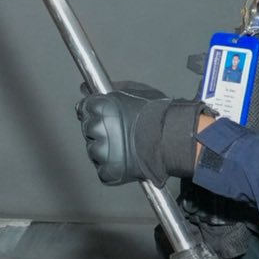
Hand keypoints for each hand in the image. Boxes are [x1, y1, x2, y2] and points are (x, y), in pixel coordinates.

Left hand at [76, 81, 205, 185]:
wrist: (175, 137)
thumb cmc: (159, 113)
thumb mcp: (134, 91)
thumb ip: (109, 90)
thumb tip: (86, 88)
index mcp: (100, 107)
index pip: (84, 109)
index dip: (94, 113)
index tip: (105, 117)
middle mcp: (98, 128)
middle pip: (89, 130)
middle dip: (100, 130)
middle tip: (120, 132)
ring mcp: (102, 151)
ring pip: (94, 151)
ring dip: (104, 150)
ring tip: (125, 146)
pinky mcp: (110, 170)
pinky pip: (103, 170)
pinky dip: (111, 168)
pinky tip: (125, 159)